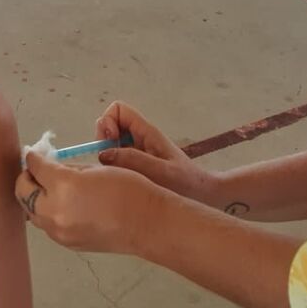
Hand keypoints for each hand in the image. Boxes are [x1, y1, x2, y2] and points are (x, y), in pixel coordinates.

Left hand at [15, 149, 161, 252]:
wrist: (147, 223)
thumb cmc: (129, 189)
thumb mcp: (96, 169)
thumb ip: (69, 169)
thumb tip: (52, 168)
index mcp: (63, 186)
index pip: (35, 168)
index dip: (32, 157)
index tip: (33, 153)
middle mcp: (54, 211)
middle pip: (22, 192)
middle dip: (26, 178)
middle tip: (35, 170)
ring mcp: (58, 232)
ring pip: (31, 212)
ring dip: (34, 197)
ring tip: (47, 187)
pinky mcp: (66, 243)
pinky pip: (47, 225)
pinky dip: (47, 212)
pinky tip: (61, 204)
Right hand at [95, 102, 216, 204]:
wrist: (204, 197)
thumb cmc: (186, 184)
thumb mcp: (161, 172)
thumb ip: (133, 160)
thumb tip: (103, 153)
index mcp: (147, 132)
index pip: (117, 110)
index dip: (108, 123)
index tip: (111, 144)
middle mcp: (140, 138)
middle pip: (109, 126)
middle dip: (103, 142)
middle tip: (112, 164)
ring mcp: (137, 152)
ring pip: (110, 146)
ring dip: (107, 159)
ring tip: (120, 176)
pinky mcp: (137, 167)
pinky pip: (116, 161)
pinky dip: (113, 170)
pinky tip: (124, 184)